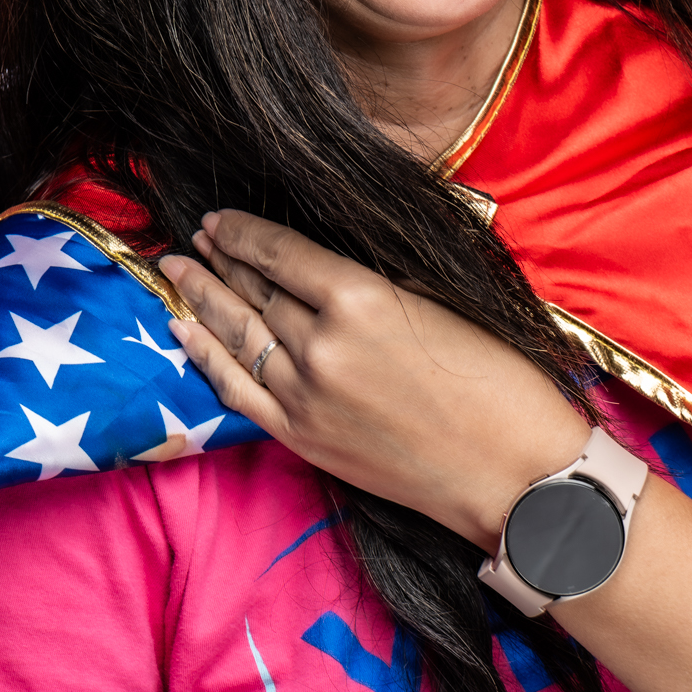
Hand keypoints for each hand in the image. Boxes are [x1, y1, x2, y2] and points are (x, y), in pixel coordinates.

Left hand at [159, 211, 586, 548]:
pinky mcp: (304, 438)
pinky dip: (207, 357)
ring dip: (201, 299)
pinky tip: (185, 332)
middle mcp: (322, 345)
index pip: (280, 253)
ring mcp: (306, 396)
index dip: (242, 232)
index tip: (218, 217)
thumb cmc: (500, 382)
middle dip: (218, 259)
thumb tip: (326, 266)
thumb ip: (377, 283)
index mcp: (361, 299)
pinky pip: (238, 391)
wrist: (516, 474)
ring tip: (175, 271)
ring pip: (238, 335)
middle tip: (192, 237)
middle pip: (253, 291)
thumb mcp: (441, 303)